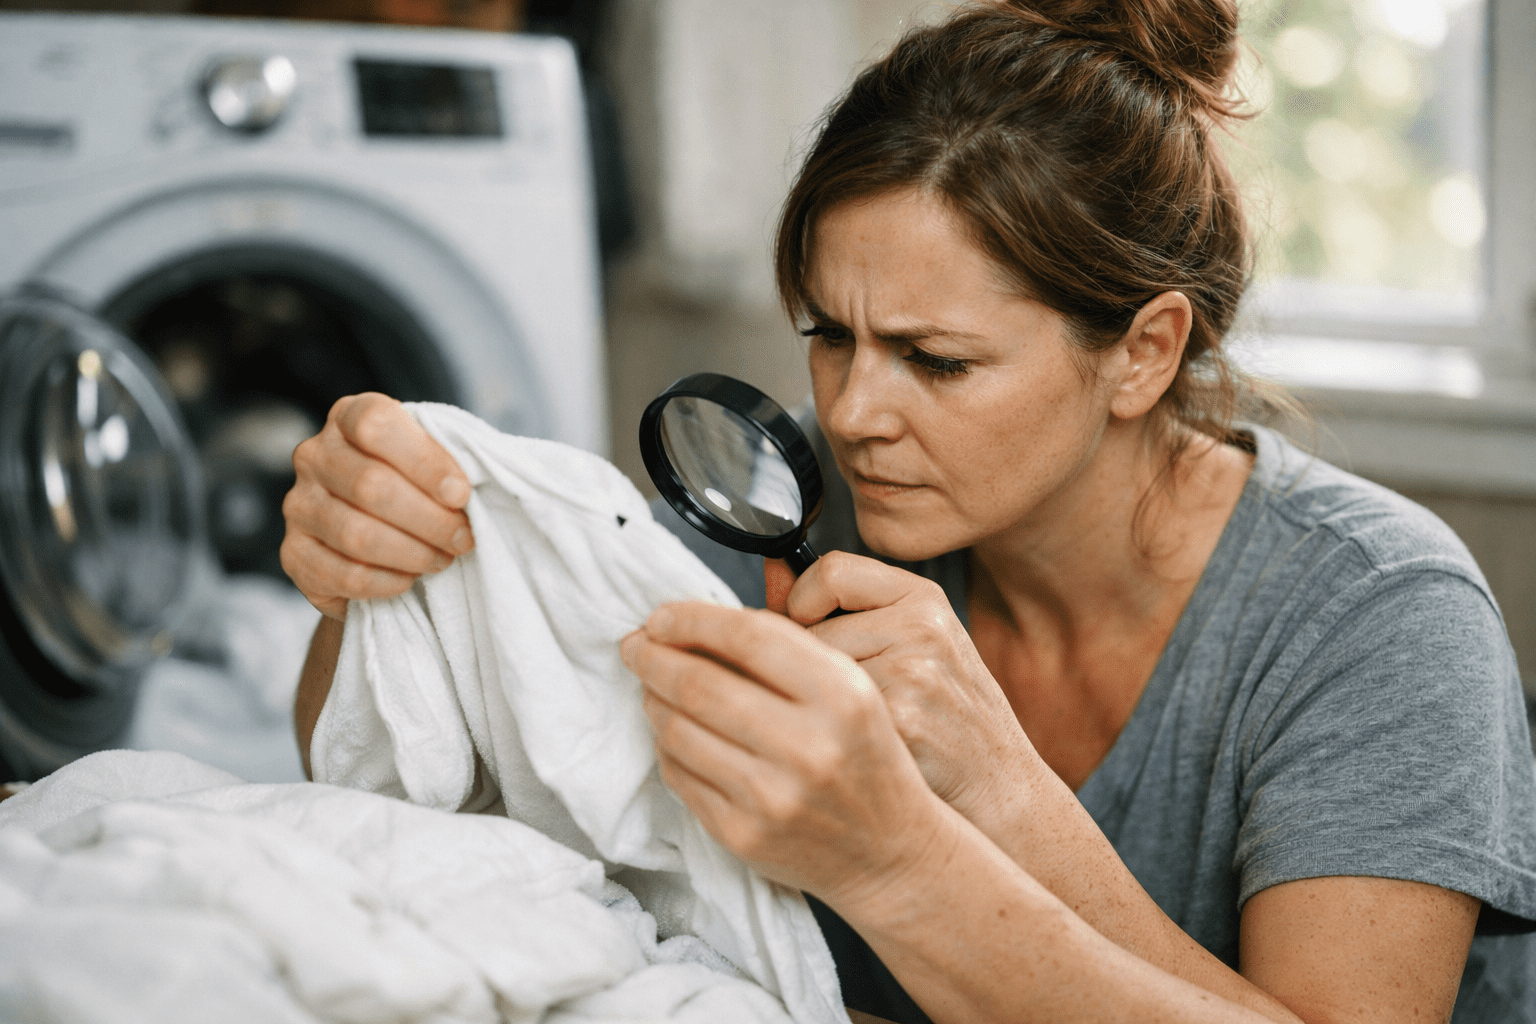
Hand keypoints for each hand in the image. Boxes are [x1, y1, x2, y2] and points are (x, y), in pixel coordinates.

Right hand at [280, 393, 474, 618]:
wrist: (375, 543)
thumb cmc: (416, 489)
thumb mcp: (432, 461)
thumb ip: (449, 461)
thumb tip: (467, 490)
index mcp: (348, 417)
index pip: (376, 425)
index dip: (425, 462)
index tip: (462, 494)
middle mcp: (314, 455)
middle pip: (370, 485)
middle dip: (431, 519)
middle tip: (464, 539)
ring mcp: (298, 505)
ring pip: (357, 534)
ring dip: (413, 553)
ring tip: (443, 559)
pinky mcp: (294, 554)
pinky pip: (345, 575)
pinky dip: (388, 582)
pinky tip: (411, 579)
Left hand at [620, 601, 953, 911]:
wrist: (891, 852)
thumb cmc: (865, 756)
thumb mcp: (853, 687)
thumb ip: (786, 645)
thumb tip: (697, 618)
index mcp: (843, 694)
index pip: (748, 637)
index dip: (693, 618)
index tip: (662, 615)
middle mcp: (810, 746)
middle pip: (700, 684)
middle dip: (653, 657)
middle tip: (635, 644)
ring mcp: (773, 796)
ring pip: (679, 730)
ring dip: (652, 700)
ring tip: (651, 685)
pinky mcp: (744, 834)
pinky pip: (680, 775)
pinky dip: (666, 746)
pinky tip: (673, 731)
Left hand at [768, 552, 1035, 825]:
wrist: (997, 788)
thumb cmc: (946, 718)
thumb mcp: (910, 646)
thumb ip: (841, 607)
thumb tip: (771, 574)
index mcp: (923, 600)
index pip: (830, 571)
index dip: (801, 602)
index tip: (802, 628)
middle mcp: (922, 628)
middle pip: (808, 629)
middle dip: (804, 667)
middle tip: (836, 697)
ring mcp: (912, 675)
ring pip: (809, 676)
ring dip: (812, 705)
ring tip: (855, 725)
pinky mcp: (897, 722)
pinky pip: (821, 717)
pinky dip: (827, 737)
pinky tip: (860, 750)